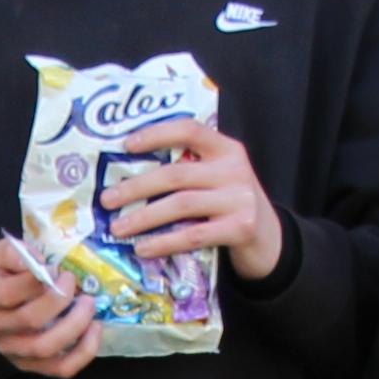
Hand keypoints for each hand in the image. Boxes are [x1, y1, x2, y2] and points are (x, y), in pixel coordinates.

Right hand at [0, 237, 100, 378]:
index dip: (36, 280)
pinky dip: (84, 352)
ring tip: (89, 304)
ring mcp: (13, 351)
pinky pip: (61, 368)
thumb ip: (15, 252)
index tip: (55, 268)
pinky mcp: (31, 365)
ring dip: (75, 325)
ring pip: (46, 347)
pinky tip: (94, 330)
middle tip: (75, 283)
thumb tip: (42, 262)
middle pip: (31, 320)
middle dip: (61, 299)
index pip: (8, 293)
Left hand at [105, 115, 287, 279]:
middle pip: (176, 174)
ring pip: (181, 205)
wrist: (272, 241)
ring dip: (144, 217)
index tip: (126, 145)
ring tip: (118, 228)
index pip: (189, 130)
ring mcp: (240, 198)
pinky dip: (164, 242)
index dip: (156, 134)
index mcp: (226, 149)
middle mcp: (235, 169)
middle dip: (136, 187)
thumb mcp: (218, 179)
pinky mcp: (242, 228)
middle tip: (107, 199)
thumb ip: (190, 171)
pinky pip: (194, 235)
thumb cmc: (231, 207)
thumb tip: (128, 179)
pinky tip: (143, 248)